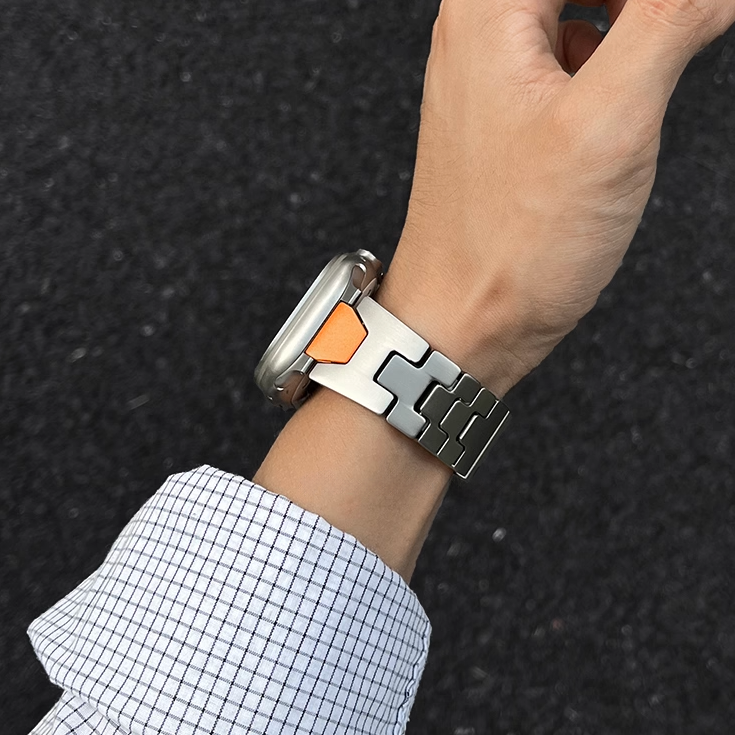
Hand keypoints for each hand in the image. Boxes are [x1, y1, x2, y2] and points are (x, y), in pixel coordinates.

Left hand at [376, 0, 734, 396]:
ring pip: (578, 8)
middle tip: (684, 30)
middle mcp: (480, 31)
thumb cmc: (512, 243)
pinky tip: (627, 95)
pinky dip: (613, 53)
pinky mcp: (511, 116)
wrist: (464, 320)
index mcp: (490, 9)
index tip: (686, 19)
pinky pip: (570, 51)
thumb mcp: (608, 122)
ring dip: (634, 19)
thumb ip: (668, 20)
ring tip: (669, 50)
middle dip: (642, 7)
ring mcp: (493, 75)